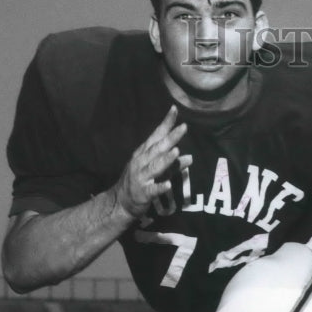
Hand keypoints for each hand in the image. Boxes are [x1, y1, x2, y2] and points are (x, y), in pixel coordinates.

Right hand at [112, 106, 191, 220]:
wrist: (120, 202)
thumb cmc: (140, 183)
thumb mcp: (157, 171)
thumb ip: (173, 165)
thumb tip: (190, 158)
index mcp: (144, 154)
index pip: (156, 136)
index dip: (166, 123)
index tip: (175, 110)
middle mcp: (141, 162)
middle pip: (157, 148)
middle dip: (170, 138)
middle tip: (183, 127)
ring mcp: (141, 177)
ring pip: (154, 167)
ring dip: (165, 159)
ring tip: (176, 151)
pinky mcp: (142, 193)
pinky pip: (152, 190)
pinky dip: (160, 187)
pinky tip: (168, 185)